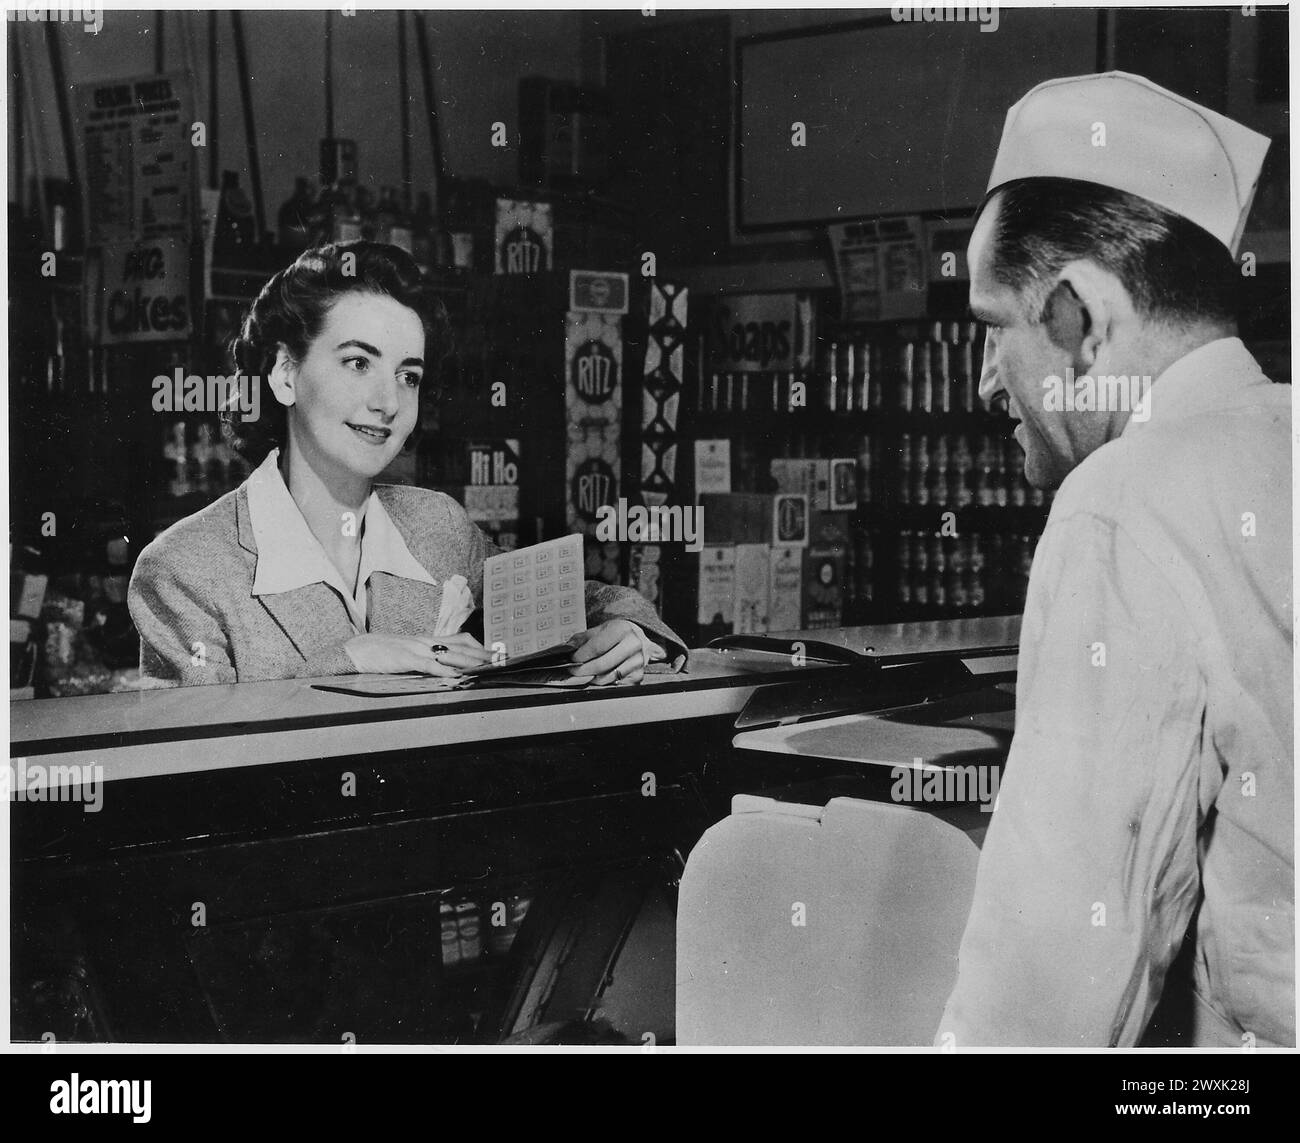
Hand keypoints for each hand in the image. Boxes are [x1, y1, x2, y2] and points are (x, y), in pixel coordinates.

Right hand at [344, 631, 492, 676]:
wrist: (356, 649)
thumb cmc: (382, 654)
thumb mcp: (409, 654)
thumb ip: (428, 659)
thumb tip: (448, 669)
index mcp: (428, 641)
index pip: (461, 640)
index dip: (481, 646)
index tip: (498, 653)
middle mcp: (426, 642)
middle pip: (462, 646)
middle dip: (484, 654)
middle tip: (503, 660)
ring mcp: (415, 649)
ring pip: (449, 654)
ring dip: (471, 662)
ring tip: (488, 667)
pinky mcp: (404, 659)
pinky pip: (426, 665)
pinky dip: (442, 670)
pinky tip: (455, 677)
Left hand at [567, 619, 644, 685]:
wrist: (640, 639)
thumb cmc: (618, 634)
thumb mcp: (600, 629)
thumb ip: (583, 639)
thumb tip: (567, 649)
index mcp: (622, 629)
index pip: (597, 647)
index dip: (581, 656)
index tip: (572, 660)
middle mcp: (633, 645)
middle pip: (601, 665)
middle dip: (583, 670)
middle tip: (573, 671)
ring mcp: (638, 662)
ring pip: (608, 677)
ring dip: (592, 678)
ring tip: (584, 674)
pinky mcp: (639, 676)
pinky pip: (616, 685)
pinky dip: (604, 683)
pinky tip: (598, 678)